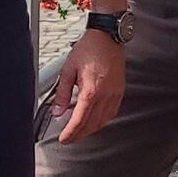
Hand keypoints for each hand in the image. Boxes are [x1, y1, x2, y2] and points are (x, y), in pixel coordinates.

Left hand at [50, 29, 124, 143]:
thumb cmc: (88, 49)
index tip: (64, 139)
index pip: (80, 120)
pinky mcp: (120, 92)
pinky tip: (94, 120)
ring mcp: (115, 94)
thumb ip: (62, 93)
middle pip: (92, 125)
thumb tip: (57, 111)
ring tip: (79, 131)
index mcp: (91, 91)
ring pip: (103, 121)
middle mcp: (106, 95)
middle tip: (69, 138)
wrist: (107, 37)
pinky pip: (111, 113)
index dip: (71, 133)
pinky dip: (102, 120)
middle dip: (79, 135)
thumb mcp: (68, 69)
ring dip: (90, 129)